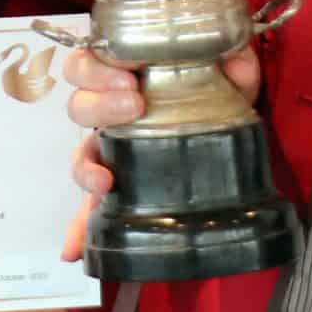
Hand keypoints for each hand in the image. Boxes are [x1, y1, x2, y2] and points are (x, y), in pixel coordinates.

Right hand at [56, 44, 260, 261]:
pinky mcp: (117, 189)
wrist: (229, 130)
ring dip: (87, 167)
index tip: (129, 78)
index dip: (97, 69)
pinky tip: (74, 249)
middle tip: (134, 106)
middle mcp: (111, 112)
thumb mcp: (231, 74)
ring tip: (107, 181)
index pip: (88, 64)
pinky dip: (79, 229)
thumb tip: (237, 62)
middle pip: (78, 104)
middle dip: (100, 104)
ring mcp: (112, 152)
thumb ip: (236, 62)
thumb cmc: (218, 93)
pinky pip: (88, 209)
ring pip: (80, 154)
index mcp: (127, 77)